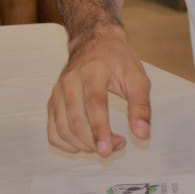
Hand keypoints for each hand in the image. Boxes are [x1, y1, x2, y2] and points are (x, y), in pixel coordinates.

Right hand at [46, 24, 151, 156]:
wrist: (94, 43)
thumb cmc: (118, 61)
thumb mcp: (137, 77)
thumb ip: (141, 105)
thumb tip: (142, 134)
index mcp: (94, 70)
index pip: (94, 104)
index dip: (99, 129)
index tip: (107, 150)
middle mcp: (71, 80)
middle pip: (76, 120)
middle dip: (94, 141)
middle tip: (117, 146)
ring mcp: (58, 92)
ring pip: (63, 129)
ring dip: (83, 145)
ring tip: (104, 144)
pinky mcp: (51, 102)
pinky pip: (53, 131)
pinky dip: (67, 145)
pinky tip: (84, 145)